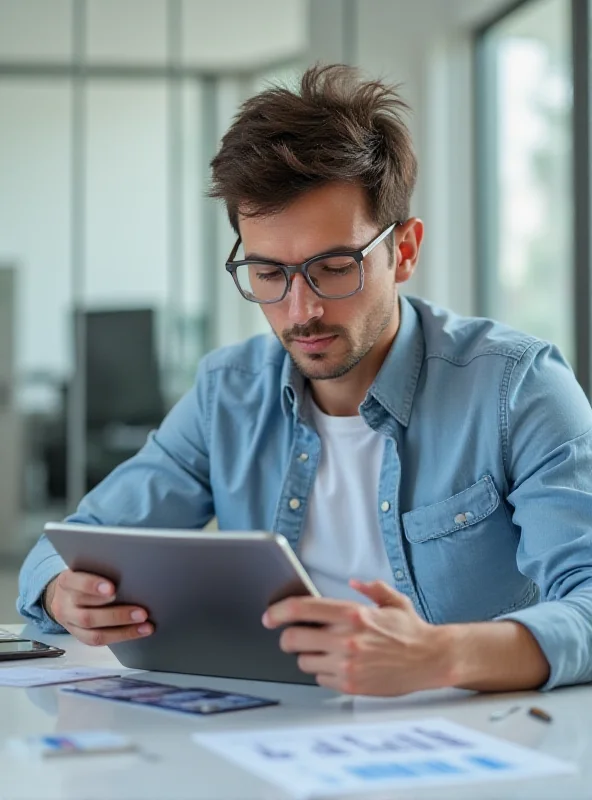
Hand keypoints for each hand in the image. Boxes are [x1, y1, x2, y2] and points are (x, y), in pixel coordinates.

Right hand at [44, 570, 152, 646]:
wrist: (64, 594)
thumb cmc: (82, 577)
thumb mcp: (86, 567)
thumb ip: (102, 569)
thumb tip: (131, 573)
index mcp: (66, 582)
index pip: (76, 583)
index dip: (92, 586)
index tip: (112, 588)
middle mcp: (65, 605)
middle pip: (87, 615)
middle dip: (117, 615)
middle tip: (141, 612)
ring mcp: (70, 623)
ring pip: (94, 633)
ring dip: (123, 630)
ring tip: (144, 624)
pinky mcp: (78, 635)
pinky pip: (98, 640)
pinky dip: (121, 636)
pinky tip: (138, 631)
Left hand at [262, 579, 452, 695]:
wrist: (431, 659)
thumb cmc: (411, 631)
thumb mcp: (392, 601)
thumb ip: (371, 588)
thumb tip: (354, 581)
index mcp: (352, 614)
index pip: (301, 609)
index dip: (278, 612)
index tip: (269, 616)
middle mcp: (346, 639)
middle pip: (292, 639)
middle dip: (288, 638)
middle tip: (294, 637)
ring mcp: (347, 665)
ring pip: (304, 662)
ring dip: (308, 656)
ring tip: (325, 651)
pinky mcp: (351, 686)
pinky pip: (320, 680)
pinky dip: (324, 673)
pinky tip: (339, 665)